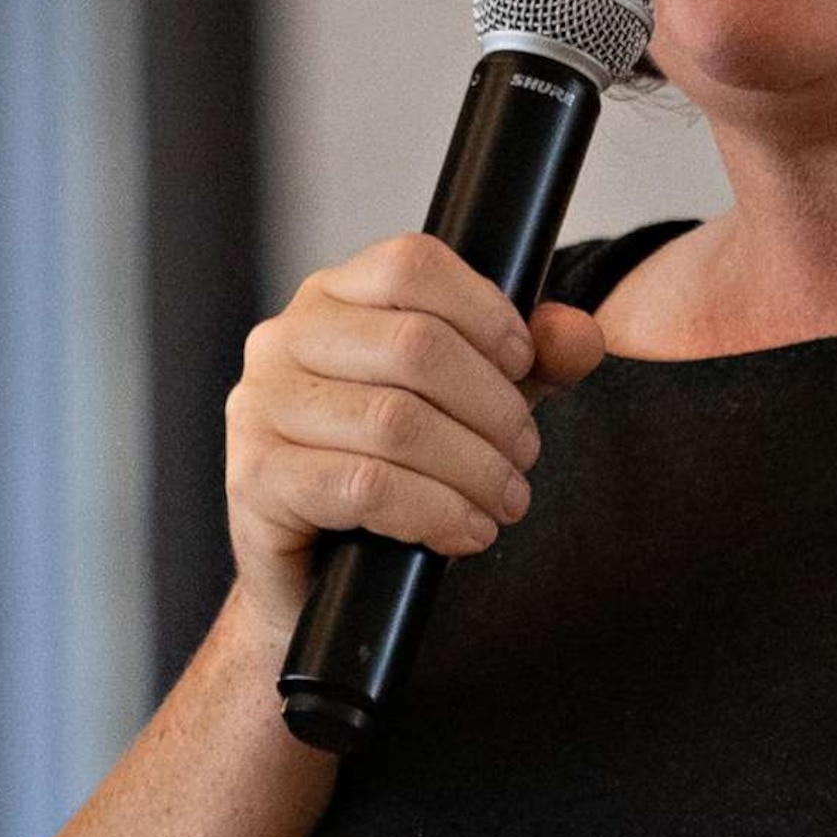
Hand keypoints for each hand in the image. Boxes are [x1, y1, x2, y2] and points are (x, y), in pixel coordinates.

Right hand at [223, 234, 606, 638]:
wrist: (315, 572)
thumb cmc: (390, 470)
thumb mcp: (472, 404)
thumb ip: (531, 362)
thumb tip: (580, 335)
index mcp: (334, 298)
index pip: (412, 264)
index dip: (486, 311)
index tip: (525, 365)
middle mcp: (285, 339)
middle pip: (416, 344)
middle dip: (494, 408)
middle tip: (524, 456)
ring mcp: (261, 407)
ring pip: (395, 421)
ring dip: (473, 469)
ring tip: (504, 501)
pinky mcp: (257, 478)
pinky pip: (362, 486)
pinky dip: (432, 512)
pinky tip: (463, 532)